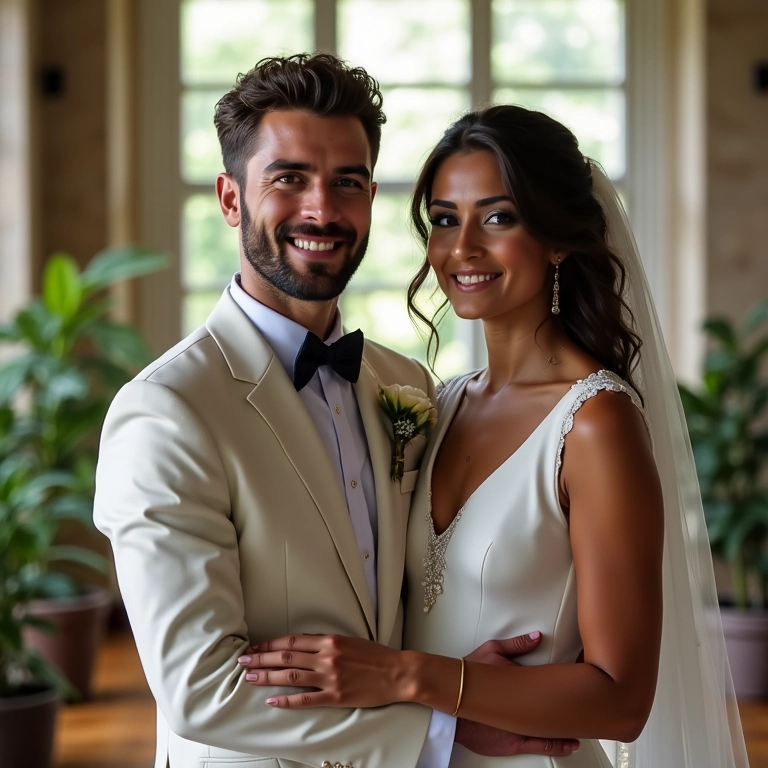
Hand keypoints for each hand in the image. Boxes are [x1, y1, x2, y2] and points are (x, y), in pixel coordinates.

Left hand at [238, 634, 404, 708]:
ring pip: (291, 676)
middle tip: (243, 660)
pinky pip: (306, 699)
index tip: (255, 646)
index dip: (270, 644)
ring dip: (268, 676)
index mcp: (329, 640)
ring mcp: (330, 677)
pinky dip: (287, 700)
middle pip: (286, 657)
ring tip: (250, 677)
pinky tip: (272, 700)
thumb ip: (325, 642)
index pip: (291, 641)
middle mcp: (327, 656)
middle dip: (261, 658)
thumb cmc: (375, 656)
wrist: (397, 672)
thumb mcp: (349, 640)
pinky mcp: (336, 696)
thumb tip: (302, 644)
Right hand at [458, 631, 579, 757]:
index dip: (571, 689)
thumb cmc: (469, 675)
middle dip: (574, 714)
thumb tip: (537, 636)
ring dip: (567, 732)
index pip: (554, 689)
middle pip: (556, 714)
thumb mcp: (491, 651)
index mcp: (523, 688)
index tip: (587, 687)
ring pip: (551, 734)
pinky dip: (556, 745)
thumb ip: (516, 644)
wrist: (449, 701)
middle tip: (593, 713)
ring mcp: (520, 731)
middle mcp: (524, 713)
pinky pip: (540, 746)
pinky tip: (569, 745)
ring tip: (584, 730)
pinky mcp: (512, 744)